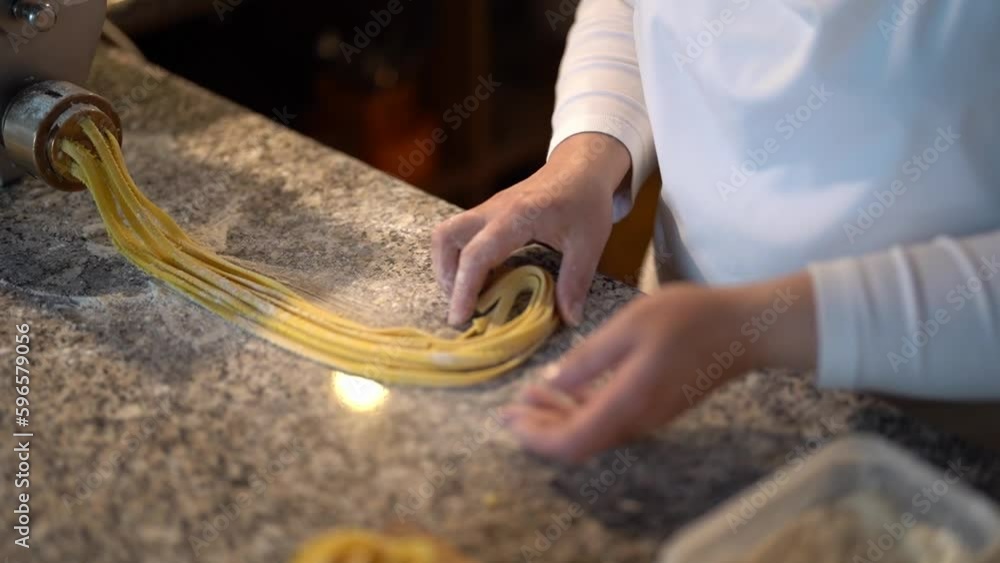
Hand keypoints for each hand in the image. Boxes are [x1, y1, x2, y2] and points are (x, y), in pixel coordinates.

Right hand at [431, 133, 630, 325]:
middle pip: (446, 238)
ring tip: (468, 294)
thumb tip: (570, 319)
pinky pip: (459, 234)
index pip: (478, 254)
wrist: (581, 166)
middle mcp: (493, 210)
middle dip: (446, 277)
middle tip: (464, 307)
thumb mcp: (589, 243)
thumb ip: (576, 281)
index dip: (465, 288)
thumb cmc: (586, 201)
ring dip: (448, 266)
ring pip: (447, 234)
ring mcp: (487, 209)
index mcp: (517, 216)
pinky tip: (483, 278)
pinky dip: (460, 258)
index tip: (461, 318)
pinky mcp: (488, 212)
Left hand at [502, 272, 817, 462]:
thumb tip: (552, 383)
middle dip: (539, 428)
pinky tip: (566, 388)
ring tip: (531, 394)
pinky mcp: (654, 407)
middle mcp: (635, 420)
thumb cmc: (688, 319)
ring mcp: (646, 417)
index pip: (569, 442)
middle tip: (510, 406)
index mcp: (626, 403)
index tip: (509, 416)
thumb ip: (589, 358)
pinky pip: (607, 420)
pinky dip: (579, 409)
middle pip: (577, 442)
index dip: (535, 436)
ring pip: (591, 433)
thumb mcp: (629, 325)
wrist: (742, 329)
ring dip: (557, 417)